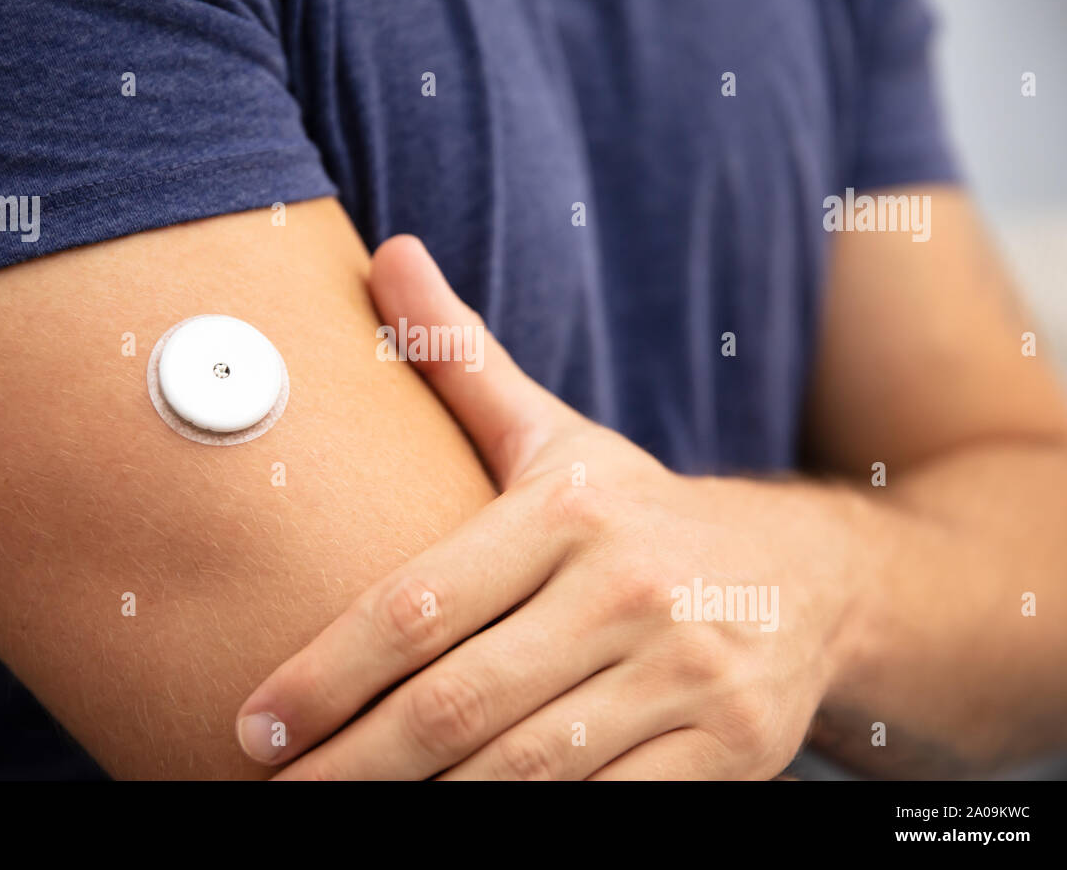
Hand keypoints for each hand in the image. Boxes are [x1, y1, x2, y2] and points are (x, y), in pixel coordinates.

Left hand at [234, 236, 855, 778]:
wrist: (811, 574)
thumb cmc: (642, 512)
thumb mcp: (556, 436)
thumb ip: (464, 360)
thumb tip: (387, 254)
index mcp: (570, 509)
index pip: (417, 604)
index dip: (325, 675)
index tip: (255, 725)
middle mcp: (631, 587)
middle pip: (457, 702)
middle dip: (353, 765)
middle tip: (276, 794)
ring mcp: (689, 674)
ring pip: (526, 771)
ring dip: (425, 810)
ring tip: (344, 824)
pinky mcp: (734, 748)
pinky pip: (609, 812)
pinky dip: (528, 833)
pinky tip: (461, 835)